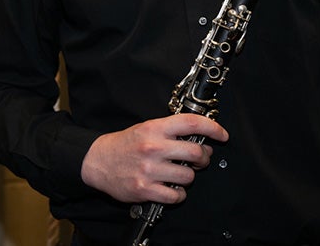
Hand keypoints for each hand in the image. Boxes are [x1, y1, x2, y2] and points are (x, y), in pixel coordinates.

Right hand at [79, 113, 228, 204]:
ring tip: (178, 174)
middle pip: (195, 153)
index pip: (191, 123)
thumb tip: (201, 141)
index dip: (213, 128)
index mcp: (154, 128)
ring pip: (188, 177)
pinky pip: (176, 196)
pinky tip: (171, 188)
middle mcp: (153, 147)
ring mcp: (149, 169)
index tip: (222, 134)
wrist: (97, 161)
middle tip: (199, 159)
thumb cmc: (124, 145)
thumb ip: (171, 132)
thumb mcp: (146, 129)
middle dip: (203, 158)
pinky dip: (178, 194)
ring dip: (188, 177)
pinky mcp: (145, 189)